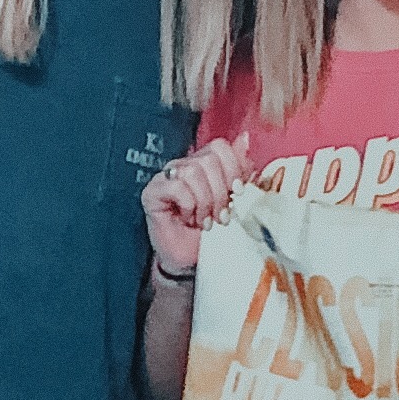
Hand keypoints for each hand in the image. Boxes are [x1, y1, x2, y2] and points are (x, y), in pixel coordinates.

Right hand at [140, 134, 253, 277]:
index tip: (237, 192)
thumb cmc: (211, 233)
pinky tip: (188, 218)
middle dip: (220, 191)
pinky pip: (176, 187)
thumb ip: (239, 170)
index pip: (220, 147)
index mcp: (204, 164)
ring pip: (193, 171)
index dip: (233, 168)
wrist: (191, 260)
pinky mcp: (152, 192)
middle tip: (220, 214)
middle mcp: (184, 165)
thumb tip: (245, 139)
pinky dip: (188, 205)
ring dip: (204, 201)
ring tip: (205, 220)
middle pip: (208, 158)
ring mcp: (166, 177)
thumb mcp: (234, 200)